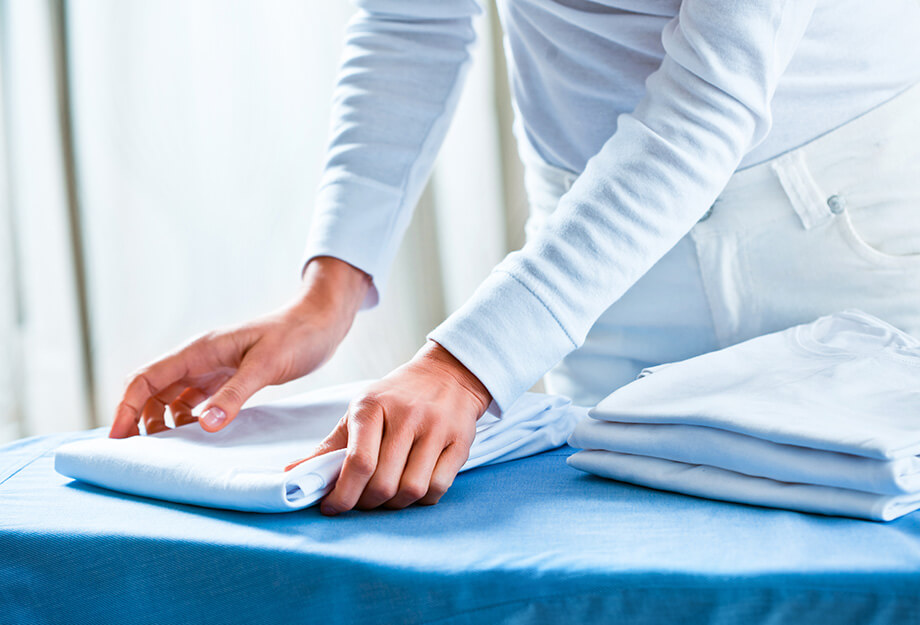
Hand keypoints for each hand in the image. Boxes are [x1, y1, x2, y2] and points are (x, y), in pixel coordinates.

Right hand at [108, 257, 370, 437]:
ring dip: (164, 422)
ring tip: (166, 452)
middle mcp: (200, 358)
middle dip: (139, 420)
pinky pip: (197, 400)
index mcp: (199, 351)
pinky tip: (197, 437)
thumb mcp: (265, 366)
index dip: (126, 408)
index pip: (146, 379)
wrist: (321, 322)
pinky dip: (189, 419)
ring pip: (173, 397)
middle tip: (139, 456)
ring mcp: (214, 367)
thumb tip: (203, 425)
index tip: (118, 440)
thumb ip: (234, 395)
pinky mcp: (230, 376)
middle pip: (152, 391)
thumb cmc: (296, 337)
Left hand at [284, 340, 491, 513]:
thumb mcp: (361, 410)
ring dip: (395, 504)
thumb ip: (330, 446)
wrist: (448, 374)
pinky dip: (422, 500)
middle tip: (361, 502)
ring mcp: (436, 428)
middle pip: (384, 482)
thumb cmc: (396, 397)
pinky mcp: (460, 441)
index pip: (358, 462)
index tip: (333, 507)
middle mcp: (407, 415)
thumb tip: (291, 474)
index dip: (343, 494)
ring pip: (412, 489)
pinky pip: (439, 488)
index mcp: (373, 406)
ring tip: (387, 497)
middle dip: (367, 503)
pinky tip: (412, 491)